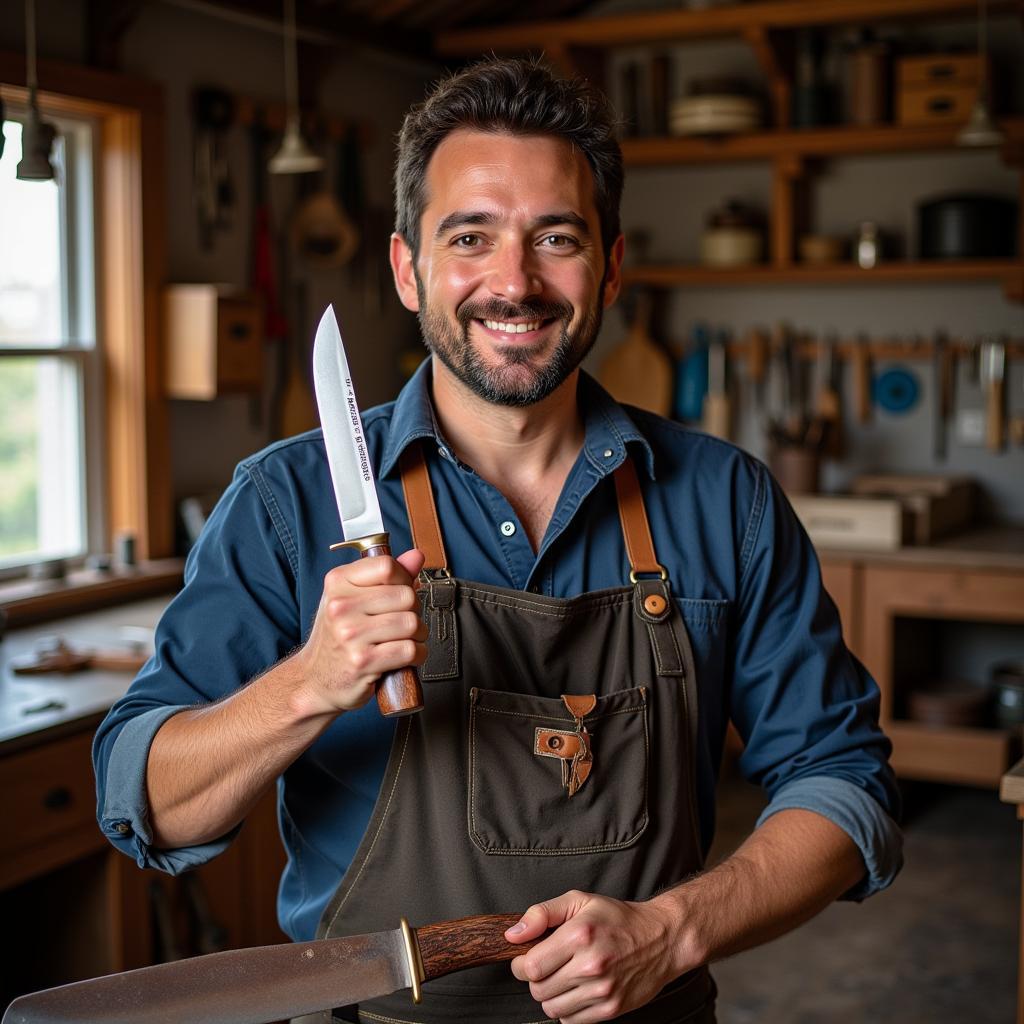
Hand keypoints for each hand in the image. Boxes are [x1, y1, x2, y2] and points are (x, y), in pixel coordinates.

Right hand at [293, 548, 427, 716]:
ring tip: (403, 638)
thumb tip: (416, 556)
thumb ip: (386, 575)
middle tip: (401, 620)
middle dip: (414, 610)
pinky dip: (417, 654)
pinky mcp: (363, 662)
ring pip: (412, 623)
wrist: (315, 679)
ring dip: (417, 634)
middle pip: (406, 596)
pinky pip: (410, 650)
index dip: (404, 578)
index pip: (387, 566)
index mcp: (337, 582)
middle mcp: (341, 606)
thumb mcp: (353, 597)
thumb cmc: (337, 636)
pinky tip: (404, 656)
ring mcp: (351, 635)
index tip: (400, 590)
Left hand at [506, 890, 679, 1023]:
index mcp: (579, 935)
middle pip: (539, 990)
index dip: (521, 965)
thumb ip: (541, 914)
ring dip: (551, 995)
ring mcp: (602, 991)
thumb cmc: (618, 918)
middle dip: (536, 979)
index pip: (531, 967)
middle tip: (548, 965)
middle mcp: (590, 965)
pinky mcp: (611, 1009)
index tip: (526, 959)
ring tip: (563, 977)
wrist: (662, 939)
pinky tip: (578, 989)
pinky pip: (571, 1021)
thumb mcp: (579, 901)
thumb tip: (513, 934)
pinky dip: (568, 1009)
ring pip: (552, 1009)